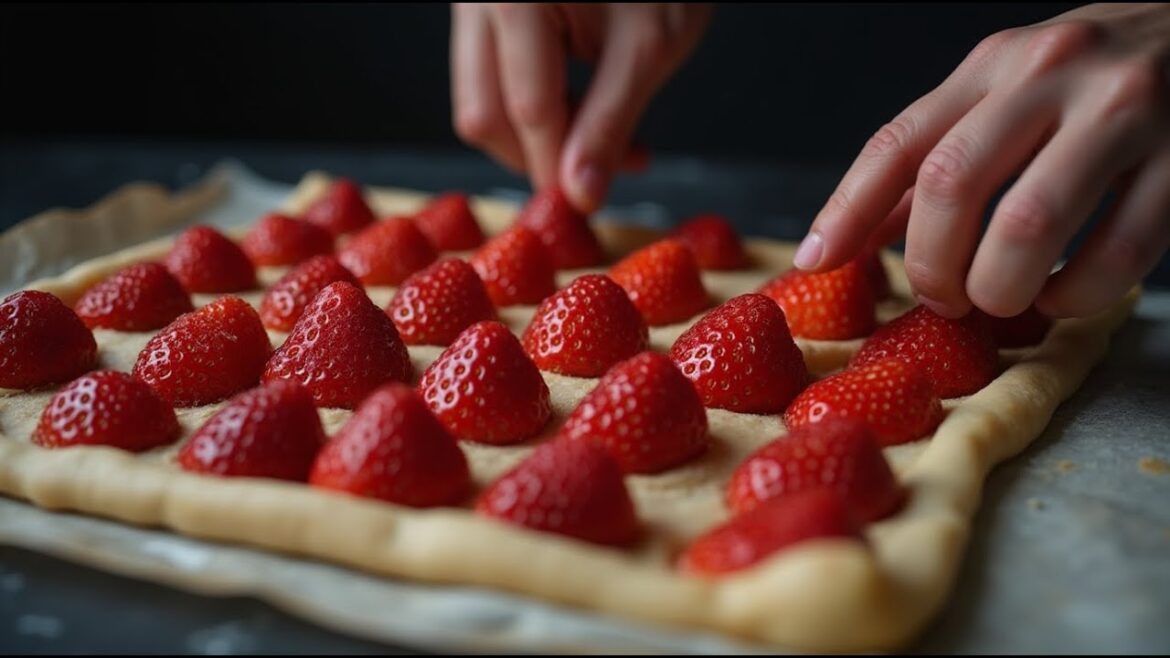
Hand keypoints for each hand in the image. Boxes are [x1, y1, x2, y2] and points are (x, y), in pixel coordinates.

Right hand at [450, 3, 711, 212]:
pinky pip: (491, 72)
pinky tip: (583, 103)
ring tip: (603, 134)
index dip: (556, 169)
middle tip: (598, 171)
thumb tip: (581, 196)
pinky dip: (534, 101)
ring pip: (481, 96)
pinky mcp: (484, 5)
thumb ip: (610, 125)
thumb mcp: (649, 47)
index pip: (527, 110)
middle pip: (483, 111)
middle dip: (536, 155)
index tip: (587, 205)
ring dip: (536, 132)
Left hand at [797, 3, 1169, 318]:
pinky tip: (1064, 293)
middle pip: (952, 183)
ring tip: (999, 301)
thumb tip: (849, 236)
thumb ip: (935, 161)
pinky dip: (1077, 294)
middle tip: (942, 298)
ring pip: (1029, 223)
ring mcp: (1124, 110)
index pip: (900, 142)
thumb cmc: (1090, 82)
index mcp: (993, 65)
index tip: (814, 262)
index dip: (847, 208)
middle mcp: (1052, 74)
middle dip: (932, 264)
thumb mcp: (1004, 97)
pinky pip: (1117, 252)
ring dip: (999, 286)